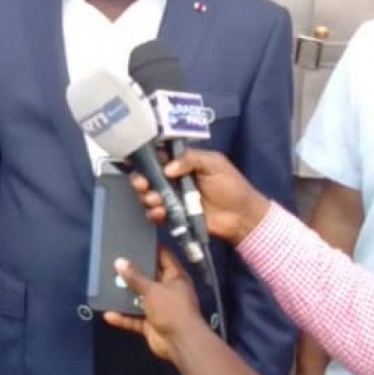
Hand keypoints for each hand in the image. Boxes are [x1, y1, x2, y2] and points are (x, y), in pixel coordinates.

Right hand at [102, 249, 206, 364]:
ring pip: (139, 299)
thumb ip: (135, 277)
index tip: (135, 240)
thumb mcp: (152, 289)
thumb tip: (119, 262)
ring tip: (107, 284)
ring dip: (125, 296)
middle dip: (133, 272)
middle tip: (114, 261)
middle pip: (149, 277)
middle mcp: (168, 291)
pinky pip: (134, 318)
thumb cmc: (172, 309)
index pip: (164, 257)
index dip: (151, 248)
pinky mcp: (151, 324)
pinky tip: (108, 314)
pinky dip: (123, 317)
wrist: (180, 342)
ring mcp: (159, 309)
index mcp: (175, 277)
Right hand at [126, 149, 269, 245]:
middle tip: (142, 184)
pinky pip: (155, 214)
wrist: (241, 216)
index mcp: (182, 164)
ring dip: (147, 197)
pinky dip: (153, 213)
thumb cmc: (231, 186)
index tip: (132, 159)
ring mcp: (172, 199)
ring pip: (148, 196)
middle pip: (147, 177)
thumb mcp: (214, 163)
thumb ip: (190, 158)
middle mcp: (173, 180)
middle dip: (140, 180)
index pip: (158, 157)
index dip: (144, 157)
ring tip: (156, 199)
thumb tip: (167, 168)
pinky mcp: (173, 217)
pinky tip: (161, 212)